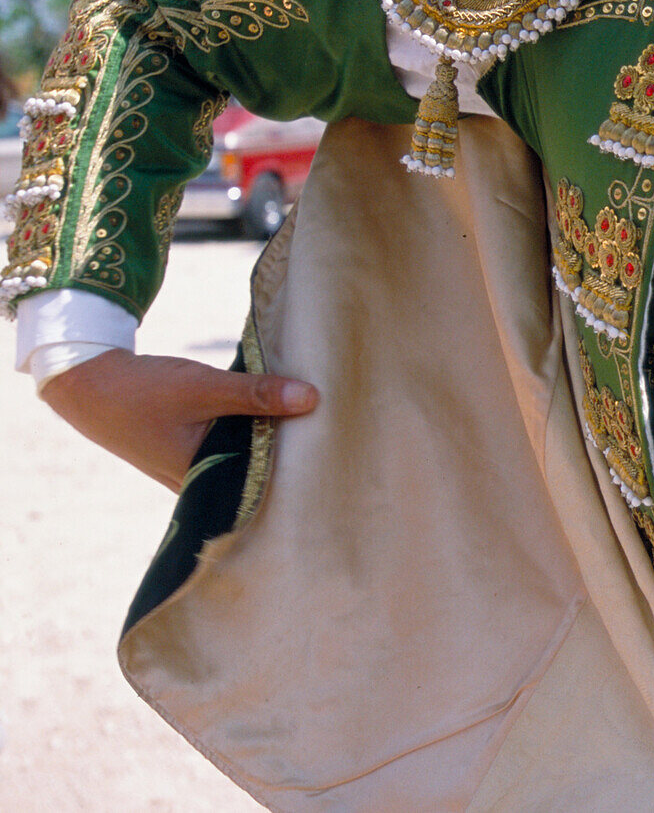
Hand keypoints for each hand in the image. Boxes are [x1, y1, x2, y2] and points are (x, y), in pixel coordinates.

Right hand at [40, 348, 318, 491]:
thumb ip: (256, 394)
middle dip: (295, 461)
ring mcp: (196, 473)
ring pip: (249, 462)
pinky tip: (285, 422)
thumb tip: (311, 399)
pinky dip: (256, 437)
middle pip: (261, 476)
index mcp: (204, 480)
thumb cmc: (146, 391)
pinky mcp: (194, 455)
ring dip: (276, 446)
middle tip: (341, 445)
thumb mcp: (205, 387)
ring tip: (322, 432)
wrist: (92, 388)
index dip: (303, 474)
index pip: (267, 485)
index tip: (340, 459)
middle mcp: (202, 485)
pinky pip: (236, 450)